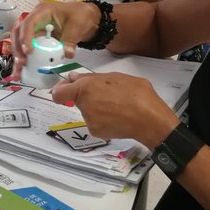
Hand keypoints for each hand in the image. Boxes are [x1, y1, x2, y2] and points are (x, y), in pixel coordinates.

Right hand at [9, 1, 99, 79]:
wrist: (87, 18)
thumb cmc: (80, 16)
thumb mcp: (77, 26)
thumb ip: (70, 40)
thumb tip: (67, 54)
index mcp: (43, 11)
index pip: (29, 23)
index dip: (26, 37)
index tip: (29, 52)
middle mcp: (35, 19)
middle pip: (19, 32)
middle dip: (18, 49)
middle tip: (21, 63)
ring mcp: (35, 29)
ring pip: (19, 42)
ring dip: (18, 57)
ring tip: (18, 72)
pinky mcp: (37, 39)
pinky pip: (27, 49)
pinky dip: (25, 60)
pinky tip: (22, 72)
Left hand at [51, 72, 178, 147]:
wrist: (150, 119)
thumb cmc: (136, 93)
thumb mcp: (116, 76)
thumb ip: (92, 77)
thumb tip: (73, 78)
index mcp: (86, 87)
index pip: (59, 93)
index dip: (61, 90)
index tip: (67, 89)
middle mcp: (84, 104)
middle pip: (77, 100)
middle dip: (87, 97)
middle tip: (106, 96)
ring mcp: (89, 120)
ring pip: (88, 111)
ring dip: (98, 108)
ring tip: (117, 106)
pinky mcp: (96, 132)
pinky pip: (96, 122)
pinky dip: (104, 120)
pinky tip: (118, 117)